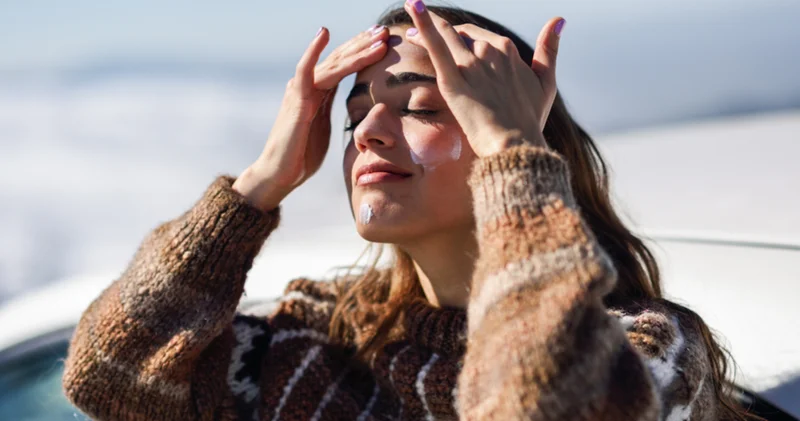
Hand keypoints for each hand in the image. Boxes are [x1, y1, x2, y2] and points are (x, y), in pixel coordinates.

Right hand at [233, 25, 388, 210]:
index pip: (344, 65)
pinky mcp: (296, 100)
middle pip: (340, 58)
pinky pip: (305, 71)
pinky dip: (313, 51)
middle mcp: (309, 85)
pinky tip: (324, 33)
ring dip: (356, 49)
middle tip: (385, 30)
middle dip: (363, 43)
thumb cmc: (301, 155)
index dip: (363, 51)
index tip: (384, 40)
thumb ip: (332, 111)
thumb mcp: (324, 128)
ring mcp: (301, 90)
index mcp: (318, 92)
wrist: (280, 173)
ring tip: (377, 36)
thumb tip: (352, 110)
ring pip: (333, 63)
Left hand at [403, 0, 563, 156]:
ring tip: (409, 20)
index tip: (451, 37)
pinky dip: (423, 24)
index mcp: (508, 51)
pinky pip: (436, 46)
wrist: (515, 144)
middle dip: (441, 31)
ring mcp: (470, 64)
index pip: (480, 36)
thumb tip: (558, 20)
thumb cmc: (530, 120)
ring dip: (425, 25)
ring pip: (445, 36)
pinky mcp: (453, 79)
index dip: (463, 35)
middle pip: (460, 35)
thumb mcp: (545, 82)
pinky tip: (413, 6)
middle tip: (417, 31)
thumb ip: (549, 50)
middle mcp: (489, 51)